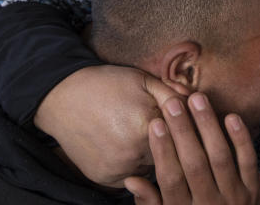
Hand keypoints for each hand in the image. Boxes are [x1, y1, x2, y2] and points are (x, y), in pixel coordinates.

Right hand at [33, 65, 181, 188]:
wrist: (62, 98)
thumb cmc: (107, 84)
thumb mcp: (143, 80)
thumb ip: (173, 94)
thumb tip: (197, 104)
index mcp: (148, 125)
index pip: (182, 135)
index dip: (185, 128)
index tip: (186, 124)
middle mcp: (134, 152)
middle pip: (169, 154)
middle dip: (171, 144)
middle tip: (158, 129)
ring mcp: (119, 169)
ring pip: (152, 167)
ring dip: (152, 156)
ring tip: (138, 135)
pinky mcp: (106, 178)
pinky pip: (132, 177)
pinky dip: (133, 165)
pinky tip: (124, 146)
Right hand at [124, 93, 259, 204]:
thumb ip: (150, 202)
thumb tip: (131, 180)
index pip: (171, 178)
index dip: (162, 150)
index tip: (155, 123)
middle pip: (194, 163)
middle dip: (183, 131)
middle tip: (173, 103)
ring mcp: (234, 198)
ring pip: (220, 157)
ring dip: (208, 126)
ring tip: (197, 99)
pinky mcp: (254, 191)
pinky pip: (249, 162)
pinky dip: (241, 139)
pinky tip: (231, 116)